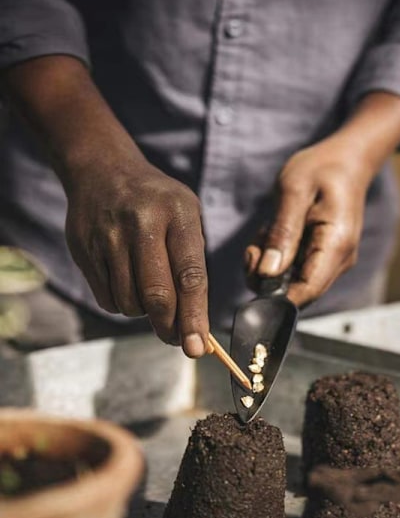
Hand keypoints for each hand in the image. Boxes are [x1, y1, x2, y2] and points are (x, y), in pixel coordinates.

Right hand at [65, 160, 208, 355]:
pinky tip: (128, 285)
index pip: (190, 275)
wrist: (103, 171)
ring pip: (130, 302)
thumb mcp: (187, 216)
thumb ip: (193, 264)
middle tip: (176, 339)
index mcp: (178, 213)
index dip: (194, 316)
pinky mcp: (84, 249)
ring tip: (151, 295)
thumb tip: (194, 323)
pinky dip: (122, 305)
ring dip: (144, 314)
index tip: (197, 347)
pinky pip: (107, 299)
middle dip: (169, 327)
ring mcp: (109, 236)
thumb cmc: (159, 204)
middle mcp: (142, 223)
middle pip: (157, 295)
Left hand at [245, 92, 399, 306]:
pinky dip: (277, 258)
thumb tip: (267, 274)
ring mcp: (332, 262)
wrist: (347, 160)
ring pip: (291, 283)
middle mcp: (339, 261)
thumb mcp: (293, 191)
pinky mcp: (323, 260)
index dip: (275, 297)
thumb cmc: (322, 168)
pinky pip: (294, 272)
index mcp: (336, 245)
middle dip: (266, 276)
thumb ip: (281, 233)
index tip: (252, 272)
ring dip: (269, 264)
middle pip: (296, 292)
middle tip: (256, 245)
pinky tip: (276, 234)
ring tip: (268, 231)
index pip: (306, 292)